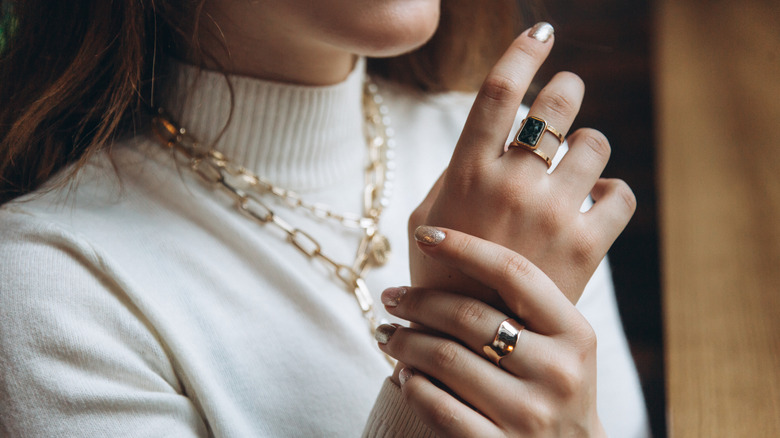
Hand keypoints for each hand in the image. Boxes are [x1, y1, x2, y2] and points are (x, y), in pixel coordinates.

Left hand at [377, 228, 606, 436]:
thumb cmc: (555, 386)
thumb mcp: (563, 343)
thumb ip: (525, 304)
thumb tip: (453, 247)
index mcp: (575, 334)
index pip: (514, 272)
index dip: (465, 246)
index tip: (425, 235)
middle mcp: (558, 372)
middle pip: (469, 316)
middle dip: (418, 301)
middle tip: (391, 297)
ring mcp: (529, 415)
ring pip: (446, 359)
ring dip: (405, 342)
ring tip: (388, 334)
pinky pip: (438, 406)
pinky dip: (412, 385)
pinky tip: (405, 374)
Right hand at [409, 23, 635, 303]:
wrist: (469, 342)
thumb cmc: (440, 275)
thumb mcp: (427, 217)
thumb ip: (455, 172)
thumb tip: (490, 138)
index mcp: (468, 172)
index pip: (499, 90)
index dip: (523, 50)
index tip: (542, 31)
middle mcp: (513, 184)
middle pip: (556, 104)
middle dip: (567, 89)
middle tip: (566, 92)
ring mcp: (553, 214)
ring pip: (594, 144)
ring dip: (588, 143)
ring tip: (577, 161)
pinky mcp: (587, 246)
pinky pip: (621, 194)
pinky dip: (614, 190)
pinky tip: (597, 197)